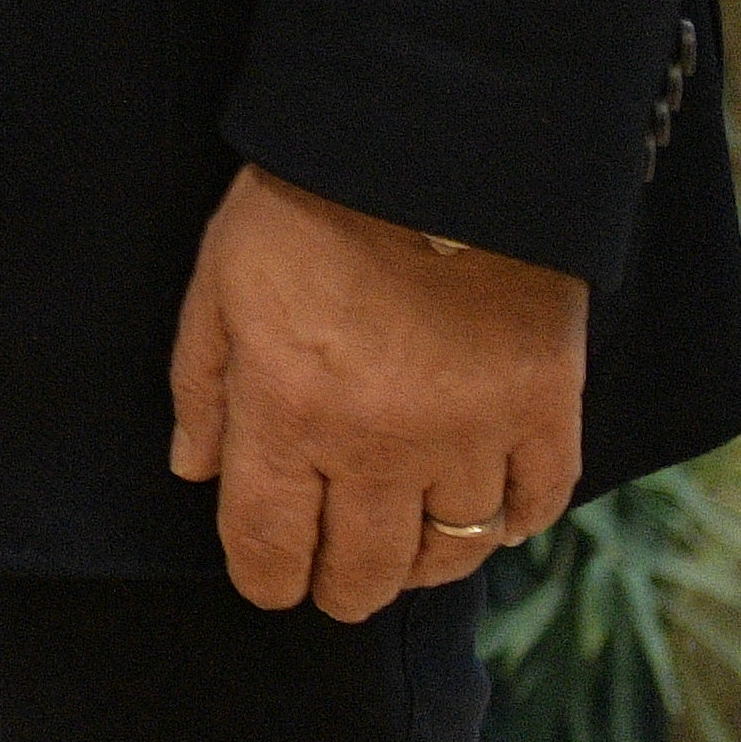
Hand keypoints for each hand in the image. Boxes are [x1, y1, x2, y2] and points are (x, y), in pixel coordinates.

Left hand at [174, 162, 585, 620]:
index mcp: (288, 416)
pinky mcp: (545, 413)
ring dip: (423, 564)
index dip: (266, 579)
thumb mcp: (218, 285)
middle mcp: (379, 447)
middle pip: (365, 570)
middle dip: (341, 589)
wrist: (430, 151)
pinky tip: (489, 515)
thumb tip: (195, 471)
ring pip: (452, 553)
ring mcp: (471, 437)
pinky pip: (536, 505)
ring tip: (405, 555)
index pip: (270, 544)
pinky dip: (513, 523)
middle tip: (336, 585)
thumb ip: (202, 384)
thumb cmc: (303, 210)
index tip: (270, 585)